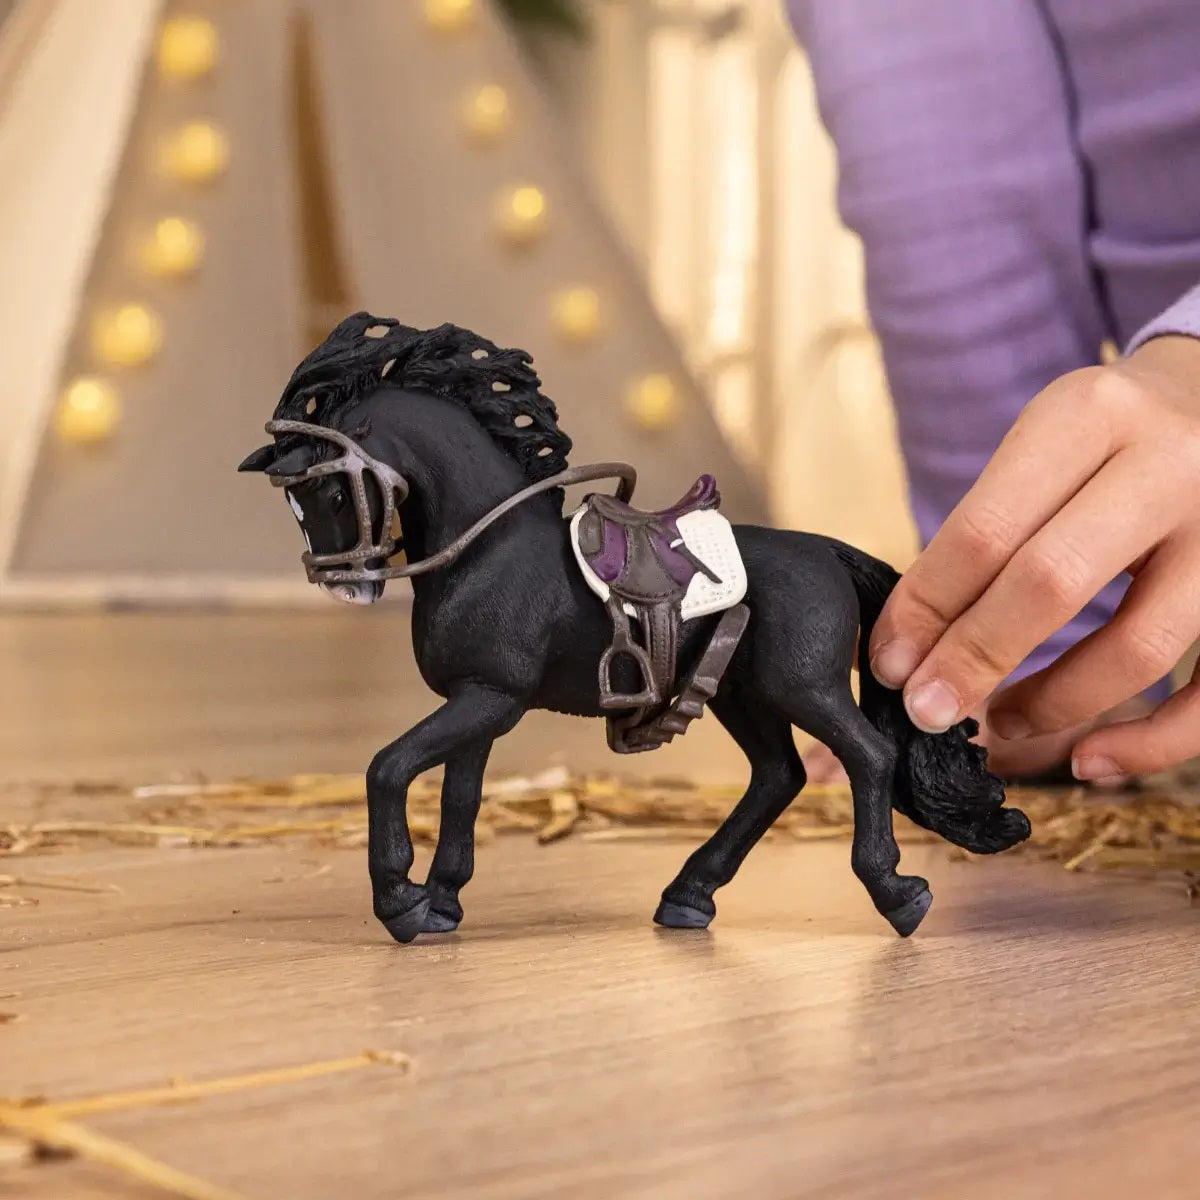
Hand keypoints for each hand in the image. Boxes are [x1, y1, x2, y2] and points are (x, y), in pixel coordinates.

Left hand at [868, 335, 1199, 781]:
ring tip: (994, 727)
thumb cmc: (1103, 438)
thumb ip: (977, 532)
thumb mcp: (1038, 446)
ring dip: (1049, 706)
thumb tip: (897, 646)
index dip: (925, 609)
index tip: (887, 663)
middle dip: (971, 660)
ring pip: (1138, 647)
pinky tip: (1087, 763)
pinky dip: (1148, 745)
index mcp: (1087, 418)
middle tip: (923, 710)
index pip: (985, 531)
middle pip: (1051, 583)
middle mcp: (1168, 465)